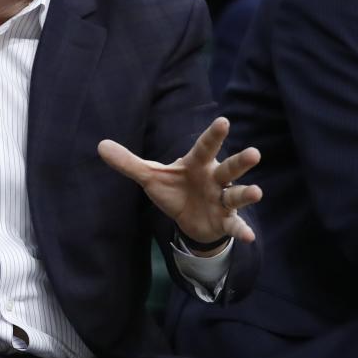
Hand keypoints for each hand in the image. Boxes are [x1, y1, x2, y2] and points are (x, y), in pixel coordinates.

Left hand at [98, 116, 260, 246]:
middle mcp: (214, 179)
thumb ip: (128, 162)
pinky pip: (234, 224)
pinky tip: (249, 237)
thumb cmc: (175, 190)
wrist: (189, 219)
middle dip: (240, 162)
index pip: (204, 147)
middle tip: (255, 153)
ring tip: (258, 192)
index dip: (213, 135)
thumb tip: (100, 145)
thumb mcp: (150, 176)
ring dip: (246, 194)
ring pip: (236, 195)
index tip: (224, 121)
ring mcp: (222, 200)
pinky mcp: (224, 220)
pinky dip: (241, 230)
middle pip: (229, 169)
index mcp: (197, 164)